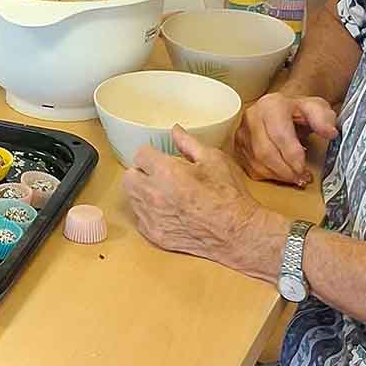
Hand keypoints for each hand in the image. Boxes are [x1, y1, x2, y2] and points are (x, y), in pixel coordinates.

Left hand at [121, 128, 281, 276]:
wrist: (237, 233)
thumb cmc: (229, 195)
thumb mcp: (213, 160)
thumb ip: (189, 143)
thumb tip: (175, 130)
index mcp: (166, 172)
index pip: (140, 154)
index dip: (151, 154)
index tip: (160, 157)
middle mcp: (153, 195)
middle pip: (128, 176)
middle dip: (141, 172)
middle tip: (159, 174)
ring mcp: (152, 218)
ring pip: (132, 198)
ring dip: (142, 191)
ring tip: (164, 192)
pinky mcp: (155, 235)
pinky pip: (140, 218)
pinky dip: (148, 212)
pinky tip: (167, 210)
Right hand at [236, 93, 338, 185]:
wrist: (281, 108)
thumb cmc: (299, 111)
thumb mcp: (317, 108)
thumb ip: (324, 118)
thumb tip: (330, 132)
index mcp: (271, 105)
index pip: (279, 135)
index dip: (292, 156)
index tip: (304, 169)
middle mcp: (252, 117)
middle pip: (265, 152)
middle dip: (286, 170)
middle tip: (302, 178)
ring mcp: (242, 132)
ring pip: (257, 163)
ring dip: (278, 176)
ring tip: (296, 178)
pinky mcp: (238, 146)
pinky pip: (252, 168)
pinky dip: (269, 176)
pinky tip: (282, 175)